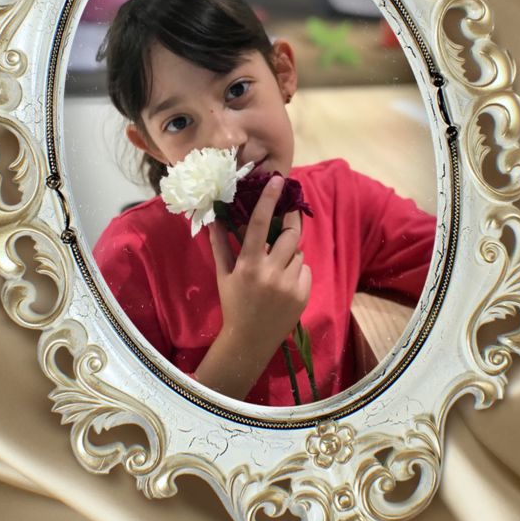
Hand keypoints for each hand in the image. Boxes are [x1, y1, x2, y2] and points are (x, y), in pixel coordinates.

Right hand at [193, 175, 311, 398]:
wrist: (249, 340)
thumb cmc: (233, 303)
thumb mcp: (224, 274)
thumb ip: (219, 244)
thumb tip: (214, 217)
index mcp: (249, 264)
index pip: (260, 224)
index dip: (269, 200)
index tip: (279, 180)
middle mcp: (271, 273)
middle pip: (290, 234)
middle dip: (291, 222)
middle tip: (289, 215)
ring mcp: (289, 285)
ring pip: (298, 253)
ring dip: (290, 253)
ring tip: (276, 266)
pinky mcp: (303, 295)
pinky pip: (305, 270)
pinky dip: (297, 271)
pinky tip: (284, 283)